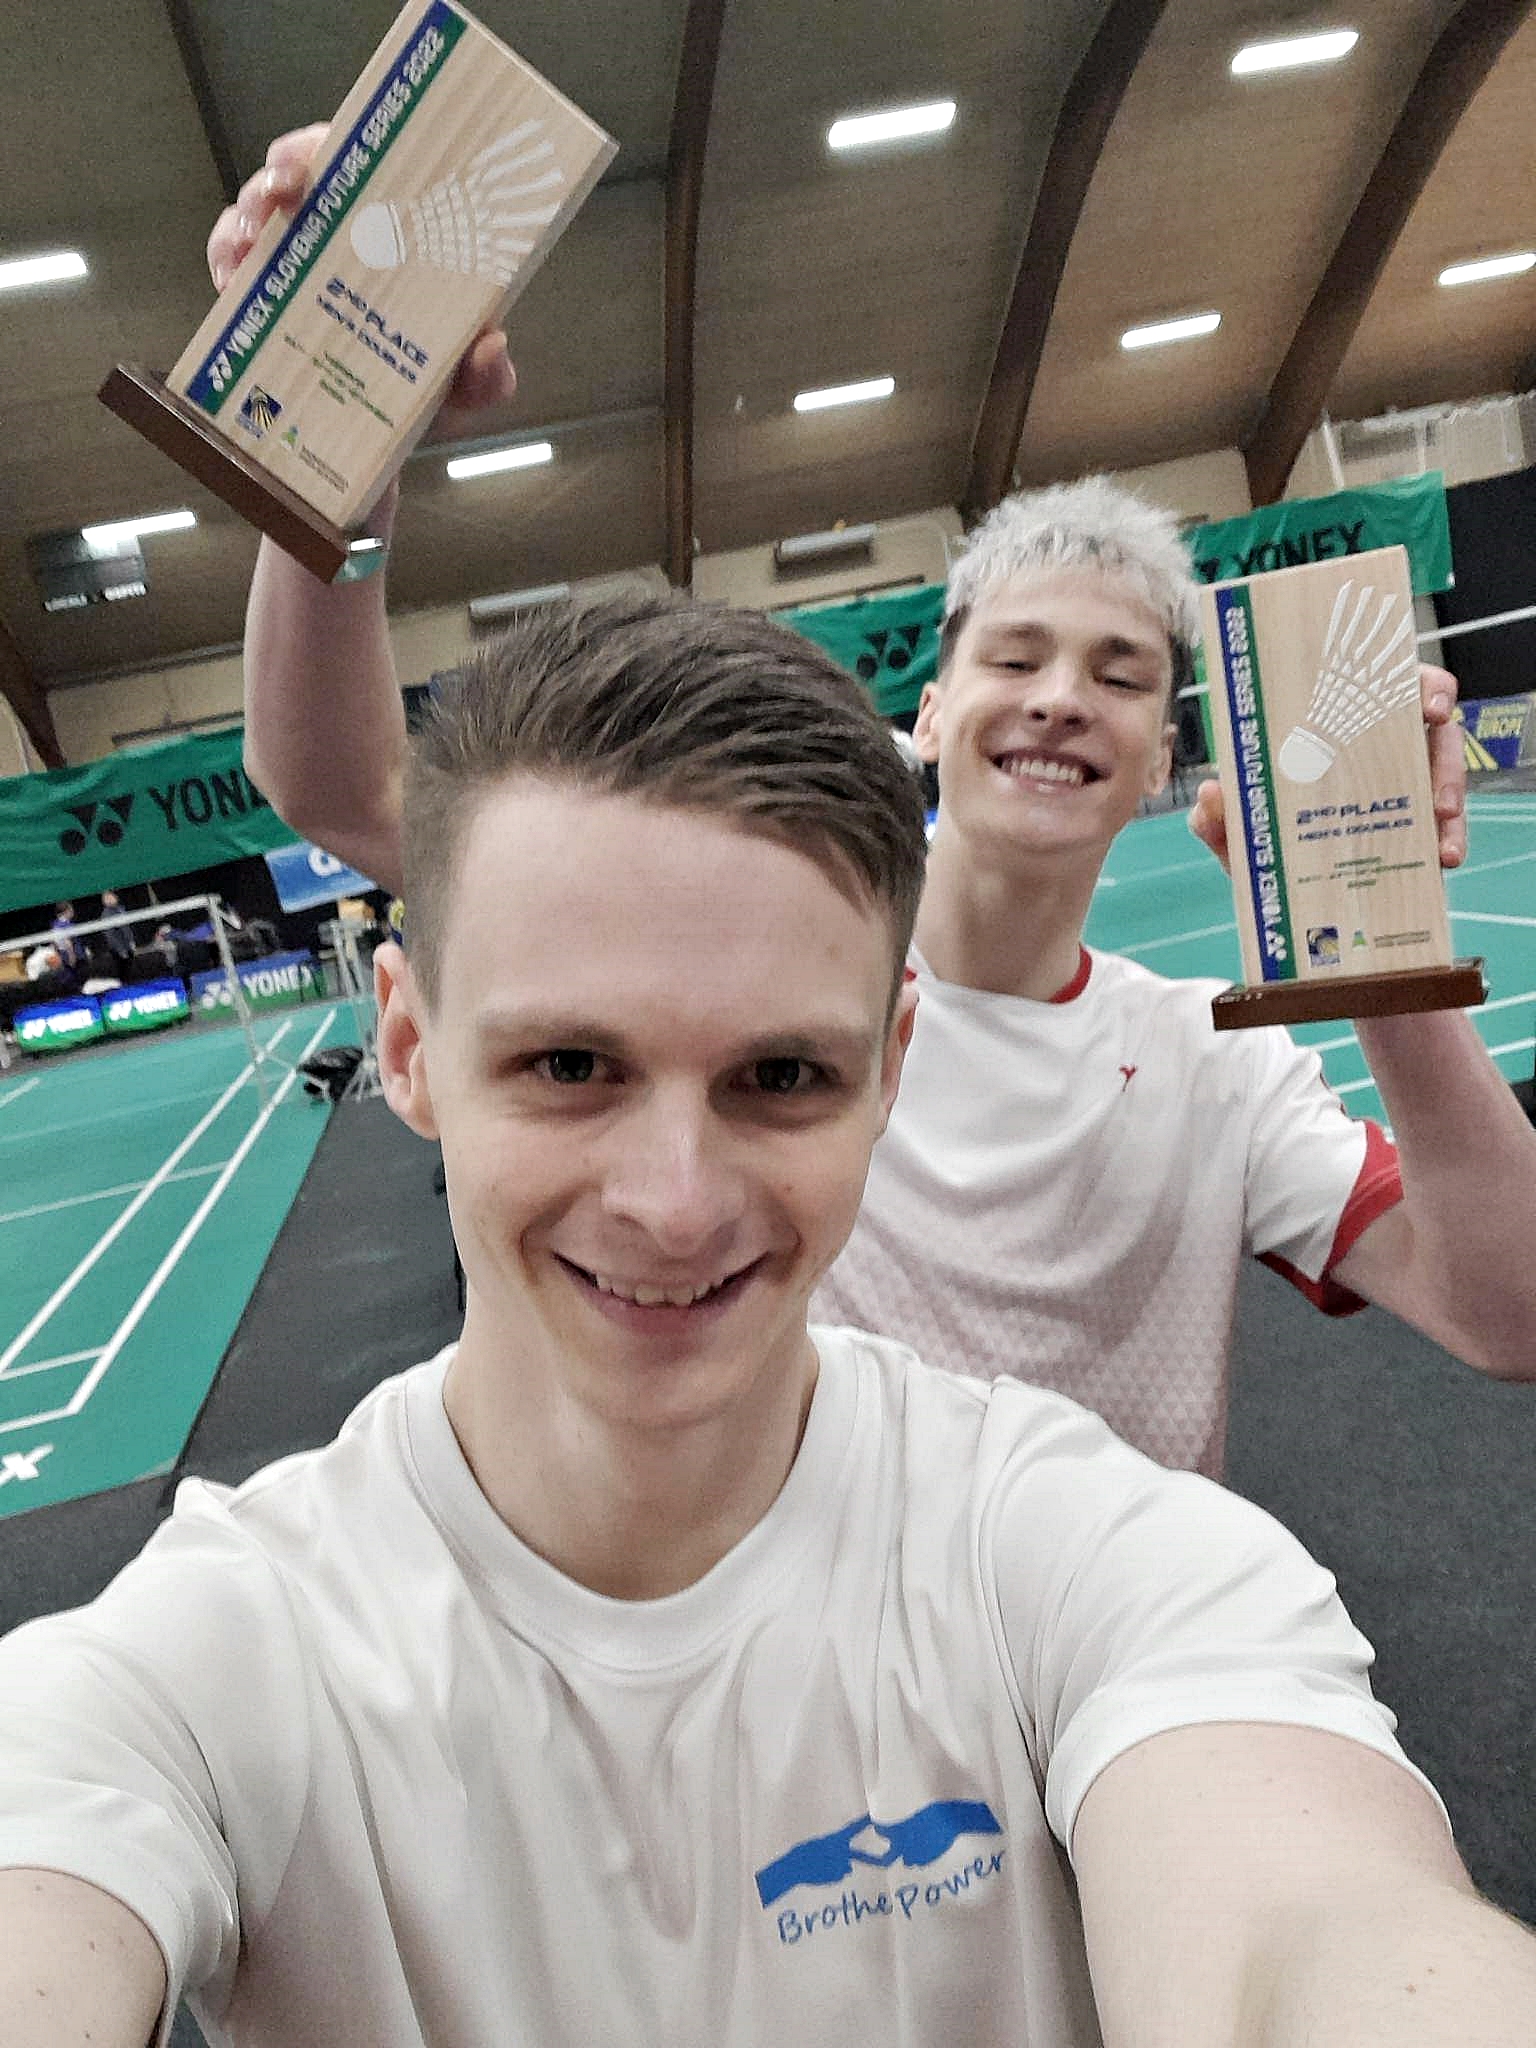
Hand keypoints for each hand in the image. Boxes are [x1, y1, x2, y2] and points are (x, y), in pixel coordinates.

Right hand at [206, 125, 517, 436]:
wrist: (380, 438)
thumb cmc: (426, 392)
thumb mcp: (462, 388)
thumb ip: (485, 377)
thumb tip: (491, 346)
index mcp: (401, 236)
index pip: (376, 167)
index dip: (354, 148)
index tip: (337, 152)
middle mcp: (345, 232)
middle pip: (310, 171)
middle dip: (290, 168)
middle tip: (285, 189)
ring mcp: (299, 254)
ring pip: (261, 207)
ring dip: (251, 215)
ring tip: (253, 244)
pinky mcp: (261, 285)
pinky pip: (232, 256)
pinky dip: (226, 259)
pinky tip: (232, 280)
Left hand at [1189, 662, 1467, 873]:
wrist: (1280, 894)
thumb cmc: (1262, 836)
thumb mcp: (1238, 828)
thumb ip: (1217, 815)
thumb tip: (1211, 792)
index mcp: (1343, 723)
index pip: (1395, 686)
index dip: (1425, 687)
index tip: (1432, 708)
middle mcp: (1382, 744)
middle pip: (1436, 734)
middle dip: (1446, 760)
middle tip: (1440, 793)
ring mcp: (1407, 782)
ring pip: (1446, 779)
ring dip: (1451, 806)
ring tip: (1443, 846)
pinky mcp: (1422, 821)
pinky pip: (1448, 824)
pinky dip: (1451, 838)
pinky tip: (1445, 857)